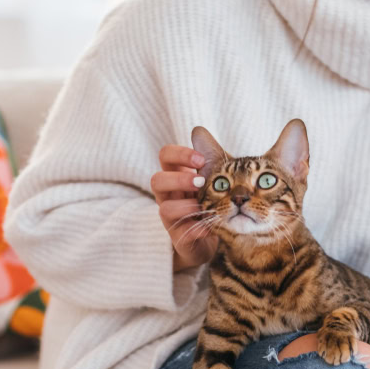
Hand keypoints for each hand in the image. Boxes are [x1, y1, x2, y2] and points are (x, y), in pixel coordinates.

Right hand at [151, 145, 217, 271]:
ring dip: (185, 205)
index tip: (200, 159)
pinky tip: (211, 227)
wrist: (212, 238)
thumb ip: (210, 156)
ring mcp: (171, 216)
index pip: (165, 156)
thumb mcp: (213, 177)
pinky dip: (198, 228)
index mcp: (176, 175)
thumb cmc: (210, 201)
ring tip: (204, 207)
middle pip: (156, 180)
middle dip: (178, 179)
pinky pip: (181, 232)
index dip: (179, 154)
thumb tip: (199, 130)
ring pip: (163, 207)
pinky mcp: (179, 237)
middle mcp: (168, 194)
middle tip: (201, 182)